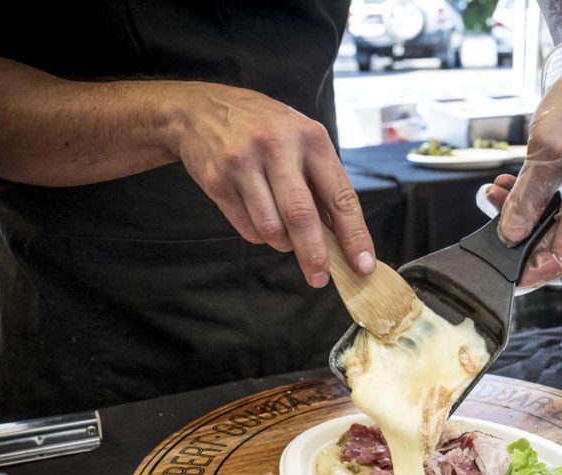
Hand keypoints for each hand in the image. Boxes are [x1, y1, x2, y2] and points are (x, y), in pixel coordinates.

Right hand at [172, 82, 374, 286]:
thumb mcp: (300, 140)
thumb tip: (343, 236)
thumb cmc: (261, 127)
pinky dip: (260, 235)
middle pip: (301, 217)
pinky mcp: (217, 181)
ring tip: (283, 232)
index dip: (354, 235)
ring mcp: (243, 163)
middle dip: (315, 255)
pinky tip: (259, 215)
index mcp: (310, 137)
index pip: (340, 196)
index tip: (363, 264)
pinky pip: (247, 228)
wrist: (199, 110)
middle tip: (320, 278)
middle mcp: (277, 147)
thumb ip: (322, 184)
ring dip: (283, 243)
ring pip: (272, 229)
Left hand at [495, 42, 561, 287]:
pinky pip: (558, 204)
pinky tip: (512, 184)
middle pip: (556, 241)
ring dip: (521, 212)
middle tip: (490, 213)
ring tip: (495, 192)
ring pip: (553, 222)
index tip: (505, 276)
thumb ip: (526, 198)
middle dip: (518, 233)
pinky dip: (532, 198)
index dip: (532, 272)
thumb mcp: (546, 152)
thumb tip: (510, 233)